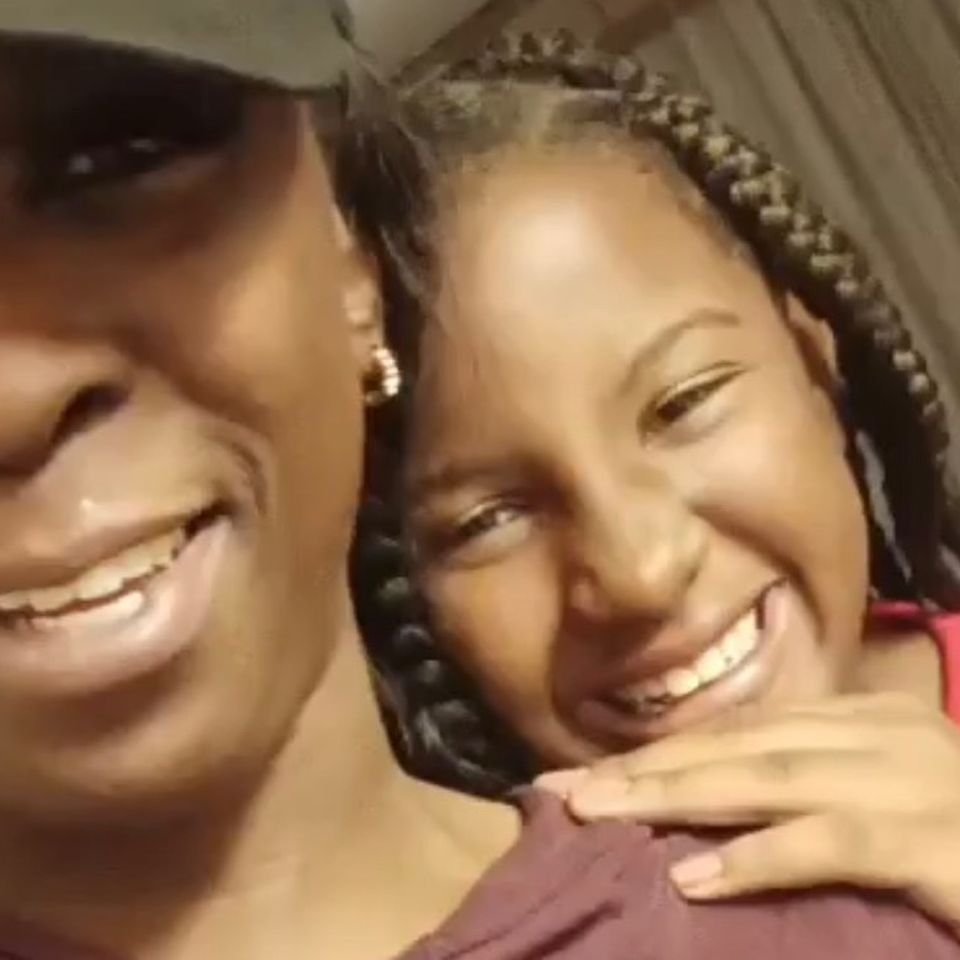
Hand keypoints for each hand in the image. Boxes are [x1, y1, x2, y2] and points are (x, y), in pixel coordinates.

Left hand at [538, 694, 959, 935]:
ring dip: (676, 799)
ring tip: (598, 817)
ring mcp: (916, 782)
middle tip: (561, 792)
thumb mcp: (882, 803)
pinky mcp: (939, 844)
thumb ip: (813, 794)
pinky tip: (694, 877)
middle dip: (646, 770)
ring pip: (771, 781)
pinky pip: (833, 843)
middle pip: (741, 748)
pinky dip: (760, 858)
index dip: (660, 752)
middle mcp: (887, 735)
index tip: (584, 775)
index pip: (742, 732)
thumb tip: (715, 815)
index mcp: (869, 721)